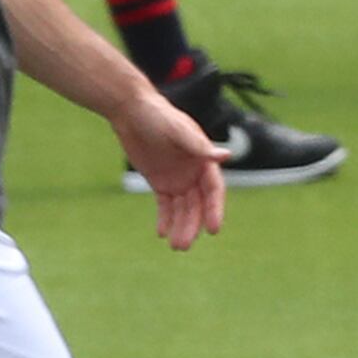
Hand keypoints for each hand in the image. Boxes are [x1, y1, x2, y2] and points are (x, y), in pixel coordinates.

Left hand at [114, 84, 227, 251]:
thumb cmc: (158, 115)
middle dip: (193, 225)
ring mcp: (177, 178)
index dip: (215, 210)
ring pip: (182, 209)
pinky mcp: (160, 182)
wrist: (131, 111)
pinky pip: (165, 205)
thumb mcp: (178, 130)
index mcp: (203, 160)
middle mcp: (193, 172)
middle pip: (197, 205)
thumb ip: (199, 146)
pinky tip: (161, 233)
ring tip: (175, 246)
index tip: (213, 230)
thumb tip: (226, 156)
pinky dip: (165, 219)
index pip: (213, 190)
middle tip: (184, 245)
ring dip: (180, 227)